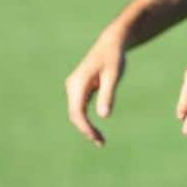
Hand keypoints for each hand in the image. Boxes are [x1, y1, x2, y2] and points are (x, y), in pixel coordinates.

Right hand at [65, 29, 125, 146]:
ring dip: (86, 126)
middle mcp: (72, 85)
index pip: (77, 112)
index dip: (85, 127)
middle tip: (101, 143)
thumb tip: (104, 116)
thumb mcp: (114, 75)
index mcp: (78, 83)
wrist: (112, 43)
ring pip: (77, 112)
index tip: (96, 138)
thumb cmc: (114, 58)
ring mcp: (74, 87)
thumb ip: (108, 94)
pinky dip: (87, 119)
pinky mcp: (79, 88)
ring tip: (100, 140)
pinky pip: (80, 108)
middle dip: (86, 130)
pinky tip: (96, 129)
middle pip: (75, 114)